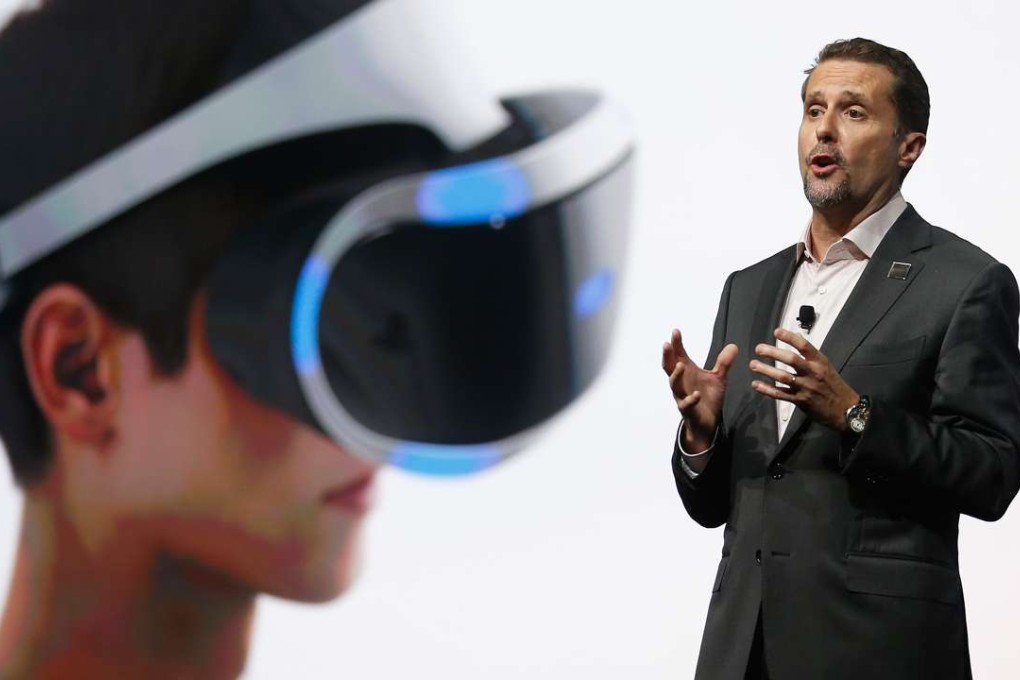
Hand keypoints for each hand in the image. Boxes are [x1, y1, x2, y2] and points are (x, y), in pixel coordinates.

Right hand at [662, 328, 738, 450]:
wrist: (707, 423)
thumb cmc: (707, 398)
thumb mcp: (718, 378)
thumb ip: (723, 363)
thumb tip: (734, 346)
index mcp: (687, 373)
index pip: (678, 355)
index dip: (676, 344)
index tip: (676, 331)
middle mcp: (681, 383)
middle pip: (669, 368)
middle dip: (667, 356)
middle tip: (666, 344)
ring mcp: (683, 396)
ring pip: (674, 385)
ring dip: (676, 375)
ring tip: (681, 365)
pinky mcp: (689, 410)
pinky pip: (686, 404)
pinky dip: (690, 399)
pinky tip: (696, 394)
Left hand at [749, 328, 858, 431]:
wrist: (845, 410)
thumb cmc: (834, 385)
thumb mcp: (826, 366)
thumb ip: (810, 354)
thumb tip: (796, 336)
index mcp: (819, 362)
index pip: (804, 346)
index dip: (789, 337)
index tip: (776, 331)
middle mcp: (813, 373)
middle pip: (791, 360)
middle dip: (773, 353)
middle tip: (759, 348)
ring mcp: (806, 387)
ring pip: (783, 377)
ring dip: (766, 370)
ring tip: (753, 365)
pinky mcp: (800, 401)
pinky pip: (781, 394)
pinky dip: (767, 389)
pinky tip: (756, 384)